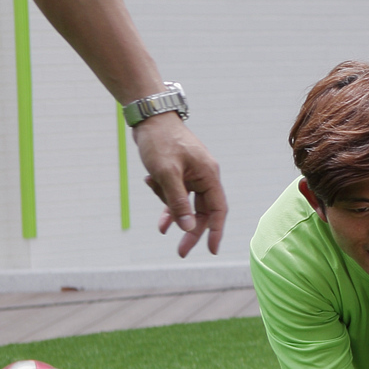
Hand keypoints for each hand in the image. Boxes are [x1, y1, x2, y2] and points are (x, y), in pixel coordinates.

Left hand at [133, 113, 227, 255]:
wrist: (150, 117)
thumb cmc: (160, 141)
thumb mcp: (166, 173)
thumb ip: (178, 201)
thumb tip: (188, 227)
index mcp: (208, 175)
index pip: (218, 209)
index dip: (216, 231)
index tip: (212, 250)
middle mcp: (204, 176)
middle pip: (202, 211)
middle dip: (190, 230)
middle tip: (181, 251)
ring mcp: (192, 174)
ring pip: (186, 202)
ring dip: (172, 211)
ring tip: (160, 225)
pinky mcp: (179, 172)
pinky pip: (175, 193)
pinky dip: (166, 199)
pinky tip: (153, 196)